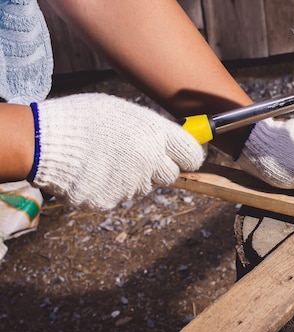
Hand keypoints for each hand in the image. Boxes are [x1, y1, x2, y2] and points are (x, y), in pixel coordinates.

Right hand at [28, 93, 203, 209]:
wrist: (43, 141)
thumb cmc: (83, 119)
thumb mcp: (123, 112)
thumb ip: (152, 128)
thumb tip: (174, 139)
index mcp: (154, 134)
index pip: (192, 155)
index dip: (188, 156)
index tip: (183, 156)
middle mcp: (149, 160)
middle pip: (171, 174)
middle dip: (159, 168)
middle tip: (137, 156)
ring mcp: (131, 182)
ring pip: (144, 185)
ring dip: (132, 176)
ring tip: (106, 158)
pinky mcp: (113, 199)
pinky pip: (121, 195)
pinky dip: (112, 186)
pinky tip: (95, 170)